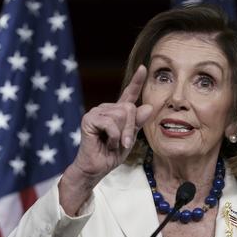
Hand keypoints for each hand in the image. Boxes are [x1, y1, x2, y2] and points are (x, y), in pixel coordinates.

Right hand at [59, 65, 153, 213]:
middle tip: (123, 143)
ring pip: (122, 115)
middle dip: (131, 128)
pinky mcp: (89, 119)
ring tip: (112, 144)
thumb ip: (137, 123)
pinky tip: (106, 143)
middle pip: (130, 108)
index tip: (143, 67)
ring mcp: (96, 112)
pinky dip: (113, 137)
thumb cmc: (111, 155)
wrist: (95, 169)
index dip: (136, 81)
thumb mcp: (129, 139)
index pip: (129, 94)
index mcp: (116, 112)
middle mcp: (106, 108)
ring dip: (122, 134)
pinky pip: (112, 123)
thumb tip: (148, 106)